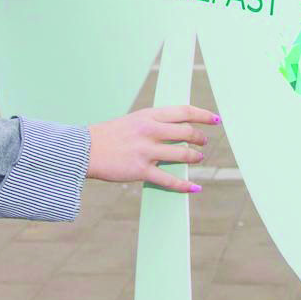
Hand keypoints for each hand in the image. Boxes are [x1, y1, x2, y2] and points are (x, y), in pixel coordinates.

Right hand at [87, 104, 220, 193]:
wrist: (84, 150)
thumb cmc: (110, 135)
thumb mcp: (134, 121)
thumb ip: (155, 122)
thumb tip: (179, 126)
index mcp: (149, 115)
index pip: (184, 111)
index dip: (203, 115)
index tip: (215, 119)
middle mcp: (150, 131)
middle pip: (187, 133)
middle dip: (200, 138)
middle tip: (203, 142)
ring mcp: (146, 151)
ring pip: (182, 155)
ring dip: (195, 158)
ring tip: (198, 158)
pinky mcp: (141, 170)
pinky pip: (169, 180)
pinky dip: (184, 185)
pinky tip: (194, 188)